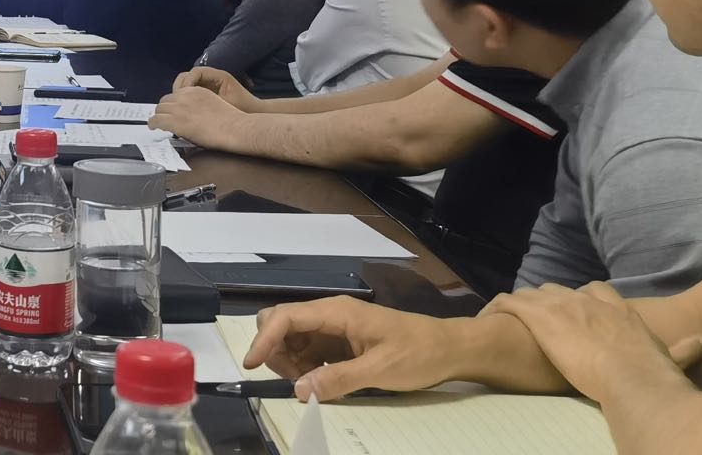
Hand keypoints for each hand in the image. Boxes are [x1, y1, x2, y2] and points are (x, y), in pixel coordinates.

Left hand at [149, 86, 250, 151]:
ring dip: (159, 116)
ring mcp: (180, 108)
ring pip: (160, 110)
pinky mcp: (176, 120)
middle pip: (165, 100)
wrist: (235, 128)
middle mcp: (186, 96)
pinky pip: (157, 120)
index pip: (176, 94)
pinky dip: (153, 123)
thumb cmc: (230, 121)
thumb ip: (199, 104)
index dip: (172, 104)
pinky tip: (153, 127)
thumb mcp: (213, 103)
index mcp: (196, 90)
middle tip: (164, 118)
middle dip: (164, 109)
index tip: (172, 111)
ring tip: (157, 123)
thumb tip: (191, 114)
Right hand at [171, 66, 258, 111]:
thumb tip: (188, 100)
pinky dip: (185, 98)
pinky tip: (184, 109)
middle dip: (180, 87)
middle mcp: (212, 77)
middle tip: (176, 101)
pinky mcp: (206, 92)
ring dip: (181, 93)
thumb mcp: (226, 104)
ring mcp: (208, 84)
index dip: (187, 82)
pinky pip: (191, 91)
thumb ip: (208, 101)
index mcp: (219, 76)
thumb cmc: (243, 109)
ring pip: (187, 84)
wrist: (254, 114)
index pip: (196, 72)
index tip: (183, 95)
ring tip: (178, 106)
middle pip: (188, 76)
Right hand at [244, 297, 462, 400]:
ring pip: (292, 339)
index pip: (286, 316)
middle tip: (292, 380)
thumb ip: (339, 379)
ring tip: (311, 384)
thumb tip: (300, 390)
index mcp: (337, 312)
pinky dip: (304, 367)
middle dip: (274, 350)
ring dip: (289, 362)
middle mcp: (330, 316)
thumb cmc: (419, 352)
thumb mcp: (381, 369)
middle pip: (282, 323)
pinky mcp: (340, 344)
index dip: (264, 338)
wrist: (449, 348)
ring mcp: (334, 329)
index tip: (252, 364)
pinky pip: (309, 351)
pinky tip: (320, 382)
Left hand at [486, 283, 701, 404]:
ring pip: (534, 295)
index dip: (583, 299)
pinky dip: (498, 307)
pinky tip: (489, 315)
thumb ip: (688, 350)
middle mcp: (588, 302)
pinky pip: (510, 304)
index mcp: (617, 312)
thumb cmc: (653, 376)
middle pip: (560, 290)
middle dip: (549, 301)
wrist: (632, 376)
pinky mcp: (540, 317)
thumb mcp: (671, 359)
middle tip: (538, 317)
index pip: (596, 292)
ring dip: (523, 305)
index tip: (576, 309)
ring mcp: (562, 306)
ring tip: (510, 317)